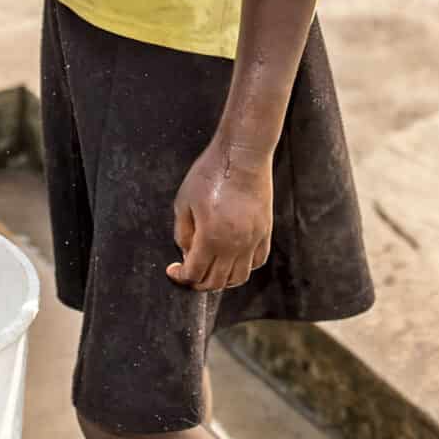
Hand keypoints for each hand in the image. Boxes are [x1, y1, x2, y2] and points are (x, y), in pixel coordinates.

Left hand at [167, 141, 273, 292]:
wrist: (243, 155)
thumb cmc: (210, 174)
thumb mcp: (184, 201)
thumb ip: (183, 232)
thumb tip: (186, 252)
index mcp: (211, 238)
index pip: (194, 273)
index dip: (180, 276)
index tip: (173, 270)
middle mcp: (234, 245)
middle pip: (216, 281)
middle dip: (199, 282)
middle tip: (190, 274)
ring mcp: (252, 240)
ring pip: (239, 277)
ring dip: (223, 281)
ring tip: (211, 271)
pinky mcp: (265, 231)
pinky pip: (258, 261)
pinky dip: (245, 268)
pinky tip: (234, 261)